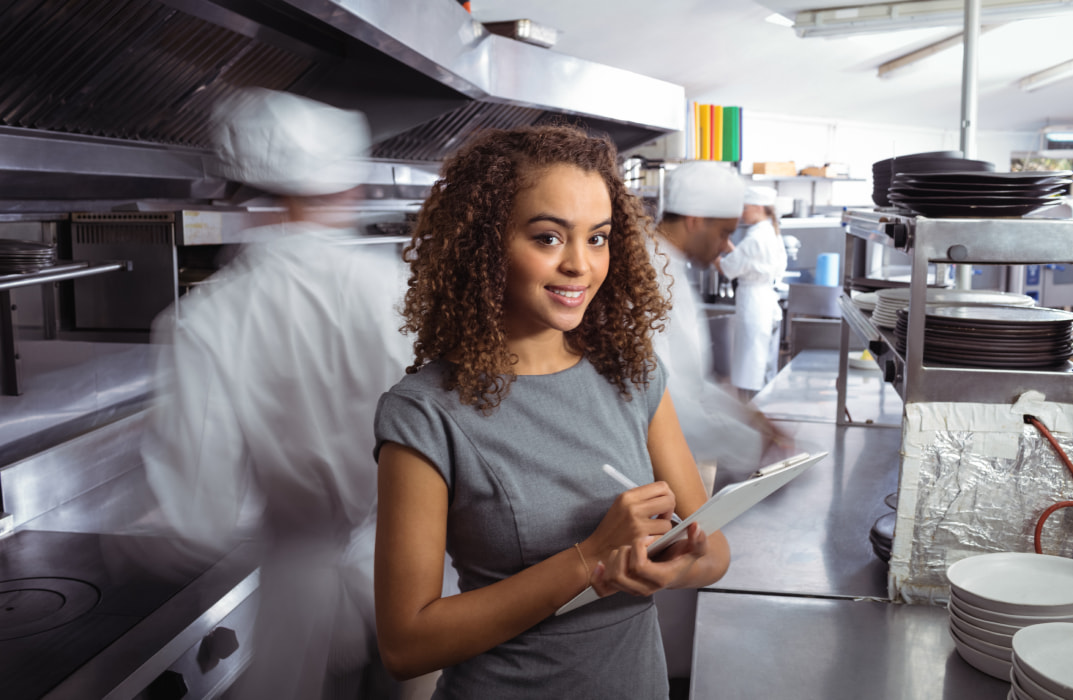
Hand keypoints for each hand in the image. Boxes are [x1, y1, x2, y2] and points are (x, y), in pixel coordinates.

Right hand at [578, 481, 676, 579]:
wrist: (597, 550)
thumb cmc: (613, 528)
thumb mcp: (622, 506)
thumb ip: (642, 499)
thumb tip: (667, 495)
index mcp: (628, 496)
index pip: (662, 486)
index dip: (667, 495)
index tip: (662, 505)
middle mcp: (632, 507)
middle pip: (669, 500)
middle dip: (670, 510)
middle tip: (662, 518)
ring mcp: (637, 524)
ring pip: (668, 522)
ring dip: (663, 529)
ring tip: (652, 532)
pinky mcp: (640, 540)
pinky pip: (662, 538)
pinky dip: (658, 540)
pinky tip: (648, 542)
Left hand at [589, 523, 708, 597]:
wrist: (675, 571)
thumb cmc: (682, 557)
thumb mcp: (694, 549)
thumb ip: (698, 540)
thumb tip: (695, 528)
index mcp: (661, 578)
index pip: (639, 566)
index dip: (637, 548)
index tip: (643, 537)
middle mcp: (646, 588)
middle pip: (621, 574)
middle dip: (623, 552)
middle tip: (631, 542)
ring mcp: (633, 589)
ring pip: (612, 578)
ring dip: (613, 559)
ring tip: (623, 548)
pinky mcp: (624, 588)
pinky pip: (604, 586)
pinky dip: (599, 575)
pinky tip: (601, 563)